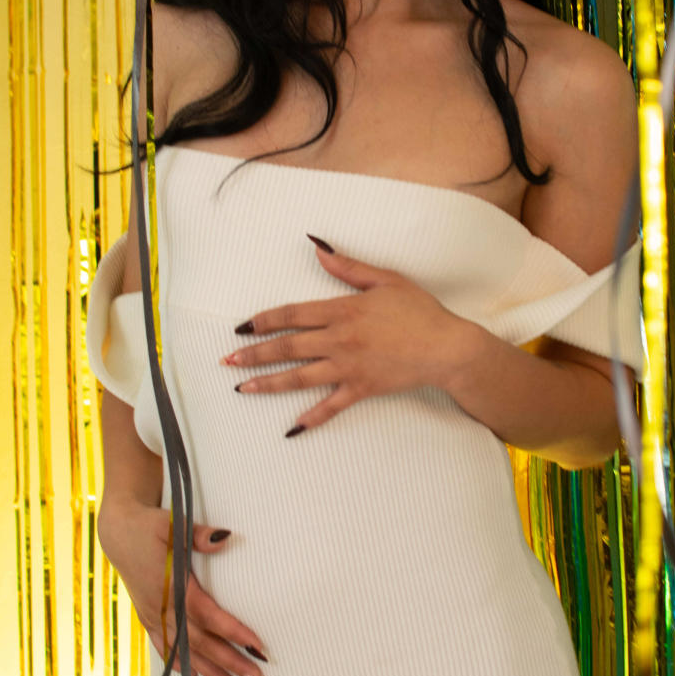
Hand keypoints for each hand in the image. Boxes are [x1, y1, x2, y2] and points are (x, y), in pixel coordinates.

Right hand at [97, 496, 267, 675]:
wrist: (118, 533)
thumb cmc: (150, 527)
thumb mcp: (173, 525)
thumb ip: (199, 536)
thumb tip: (226, 538)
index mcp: (171, 586)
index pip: (207, 615)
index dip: (232, 632)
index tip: (257, 646)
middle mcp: (161, 608)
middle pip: (199, 643)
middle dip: (229, 663)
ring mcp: (152, 618)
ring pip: (184, 653)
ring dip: (211, 674)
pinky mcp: (148, 621)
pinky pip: (165, 651)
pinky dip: (182, 669)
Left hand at [223, 234, 468, 433]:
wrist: (446, 347)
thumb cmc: (420, 311)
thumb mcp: (385, 280)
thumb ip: (348, 266)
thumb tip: (318, 248)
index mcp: (343, 311)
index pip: (292, 315)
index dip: (264, 320)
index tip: (242, 327)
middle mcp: (339, 340)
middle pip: (287, 348)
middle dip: (254, 354)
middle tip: (228, 361)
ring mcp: (348, 367)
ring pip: (299, 377)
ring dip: (268, 383)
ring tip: (243, 388)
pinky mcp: (361, 389)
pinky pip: (330, 406)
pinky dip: (311, 418)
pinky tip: (291, 427)